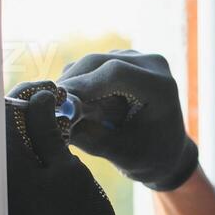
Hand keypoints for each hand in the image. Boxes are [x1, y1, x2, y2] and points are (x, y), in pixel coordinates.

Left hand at [5, 81, 122, 214]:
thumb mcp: (69, 170)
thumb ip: (47, 131)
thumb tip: (37, 99)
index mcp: (3, 169)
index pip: (0, 114)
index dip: (25, 96)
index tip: (50, 92)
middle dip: (26, 113)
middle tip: (56, 108)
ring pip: (5, 150)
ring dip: (28, 134)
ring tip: (58, 129)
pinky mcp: (5, 209)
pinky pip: (10, 170)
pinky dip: (28, 156)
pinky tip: (51, 155)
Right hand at [57, 50, 198, 191]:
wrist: (167, 151)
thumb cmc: (148, 157)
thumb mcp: (119, 154)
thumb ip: (89, 136)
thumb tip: (53, 117)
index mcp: (161, 87)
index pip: (117, 73)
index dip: (83, 85)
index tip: (57, 102)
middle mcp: (152, 64)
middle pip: (99, 62)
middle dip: (71, 84)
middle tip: (47, 106)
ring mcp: (138, 57)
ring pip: (91, 63)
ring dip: (74, 84)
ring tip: (67, 112)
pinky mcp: (124, 58)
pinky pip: (93, 66)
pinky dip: (80, 83)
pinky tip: (77, 105)